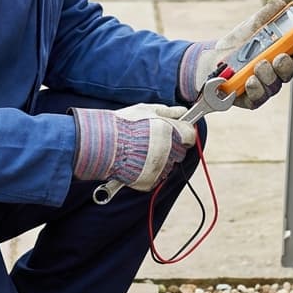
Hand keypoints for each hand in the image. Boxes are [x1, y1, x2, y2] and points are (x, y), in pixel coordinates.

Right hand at [71, 104, 198, 192]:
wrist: (102, 145)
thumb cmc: (122, 124)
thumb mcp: (145, 110)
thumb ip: (167, 111)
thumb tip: (182, 111)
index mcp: (170, 131)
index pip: (190, 135)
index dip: (183, 132)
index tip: (176, 132)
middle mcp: (168, 150)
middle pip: (180, 151)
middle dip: (171, 146)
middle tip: (152, 141)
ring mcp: (159, 168)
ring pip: (168, 166)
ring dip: (160, 160)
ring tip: (140, 151)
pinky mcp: (149, 182)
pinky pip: (155, 178)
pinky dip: (148, 172)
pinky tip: (136, 163)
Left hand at [178, 0, 292, 110]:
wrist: (210, 60)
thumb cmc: (236, 45)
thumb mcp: (250, 26)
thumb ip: (265, 16)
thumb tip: (279, 4)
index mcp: (279, 53)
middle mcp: (275, 72)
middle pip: (287, 73)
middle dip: (286, 66)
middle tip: (278, 58)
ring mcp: (263, 86)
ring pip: (273, 86)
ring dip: (268, 75)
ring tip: (258, 65)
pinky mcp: (250, 99)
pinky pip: (257, 98)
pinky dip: (255, 90)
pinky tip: (250, 81)